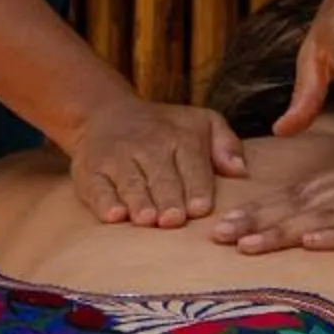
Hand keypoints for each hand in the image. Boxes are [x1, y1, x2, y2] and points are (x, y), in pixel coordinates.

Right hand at [69, 98, 247, 228]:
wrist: (105, 114)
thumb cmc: (165, 129)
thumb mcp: (202, 122)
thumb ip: (226, 144)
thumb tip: (241, 171)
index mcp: (181, 137)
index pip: (192, 165)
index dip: (196, 188)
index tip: (200, 209)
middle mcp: (149, 146)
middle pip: (161, 177)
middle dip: (168, 199)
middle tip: (174, 220)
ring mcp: (118, 159)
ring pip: (130, 183)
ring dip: (139, 202)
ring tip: (147, 220)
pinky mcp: (91, 171)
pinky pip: (97, 188)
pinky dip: (104, 202)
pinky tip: (114, 216)